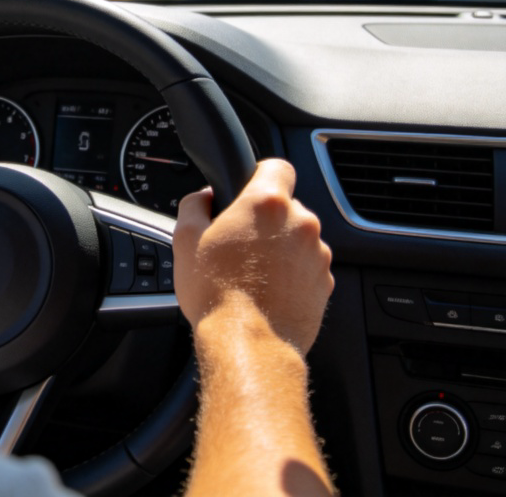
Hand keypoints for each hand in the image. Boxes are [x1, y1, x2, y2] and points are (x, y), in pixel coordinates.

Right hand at [173, 158, 332, 354]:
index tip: (248, 190)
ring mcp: (317, 255)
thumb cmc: (217, 292)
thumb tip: (205, 197)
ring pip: (297, 238)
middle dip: (265, 219)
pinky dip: (291, 274)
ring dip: (280, 248)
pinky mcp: (325, 284)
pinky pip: (306, 267)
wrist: (249, 345)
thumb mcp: (185, 238)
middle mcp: (301, 224)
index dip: (261, 175)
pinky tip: (267, 290)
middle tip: (239, 242)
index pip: (278, 166)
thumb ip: (195, 203)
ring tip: (252, 272)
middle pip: (286, 206)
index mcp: (267, 204)